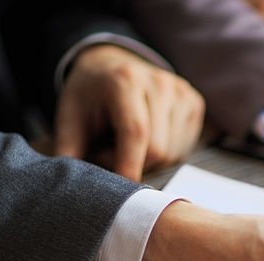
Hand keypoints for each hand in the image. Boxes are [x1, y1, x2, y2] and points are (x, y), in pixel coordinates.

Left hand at [55, 44, 204, 180]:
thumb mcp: (69, 120)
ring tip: (128, 145)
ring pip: (173, 153)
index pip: (137, 133)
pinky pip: (184, 149)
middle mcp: (159, 83)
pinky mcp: (194, 103)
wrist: (111, 66)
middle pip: (159, 149)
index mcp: (125, 80)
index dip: (130, 166)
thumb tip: (75, 190)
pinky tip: (149, 139)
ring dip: (150, 161)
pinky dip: (166, 154)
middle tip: (110, 154)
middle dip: (135, 164)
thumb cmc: (89, 97)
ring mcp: (181, 92)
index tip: (121, 191)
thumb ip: (69, 153)